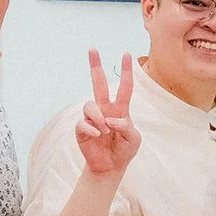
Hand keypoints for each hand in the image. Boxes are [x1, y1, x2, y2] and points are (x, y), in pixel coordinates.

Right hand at [74, 51, 140, 177]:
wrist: (111, 166)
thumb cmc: (124, 150)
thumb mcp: (134, 139)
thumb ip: (127, 127)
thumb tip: (110, 119)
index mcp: (121, 109)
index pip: (125, 87)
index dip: (126, 71)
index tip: (127, 54)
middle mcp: (105, 109)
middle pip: (98, 84)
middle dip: (95, 66)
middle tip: (93, 49)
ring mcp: (92, 118)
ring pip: (90, 105)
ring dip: (99, 117)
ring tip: (105, 132)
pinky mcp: (82, 128)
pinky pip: (83, 122)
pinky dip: (91, 128)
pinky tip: (96, 135)